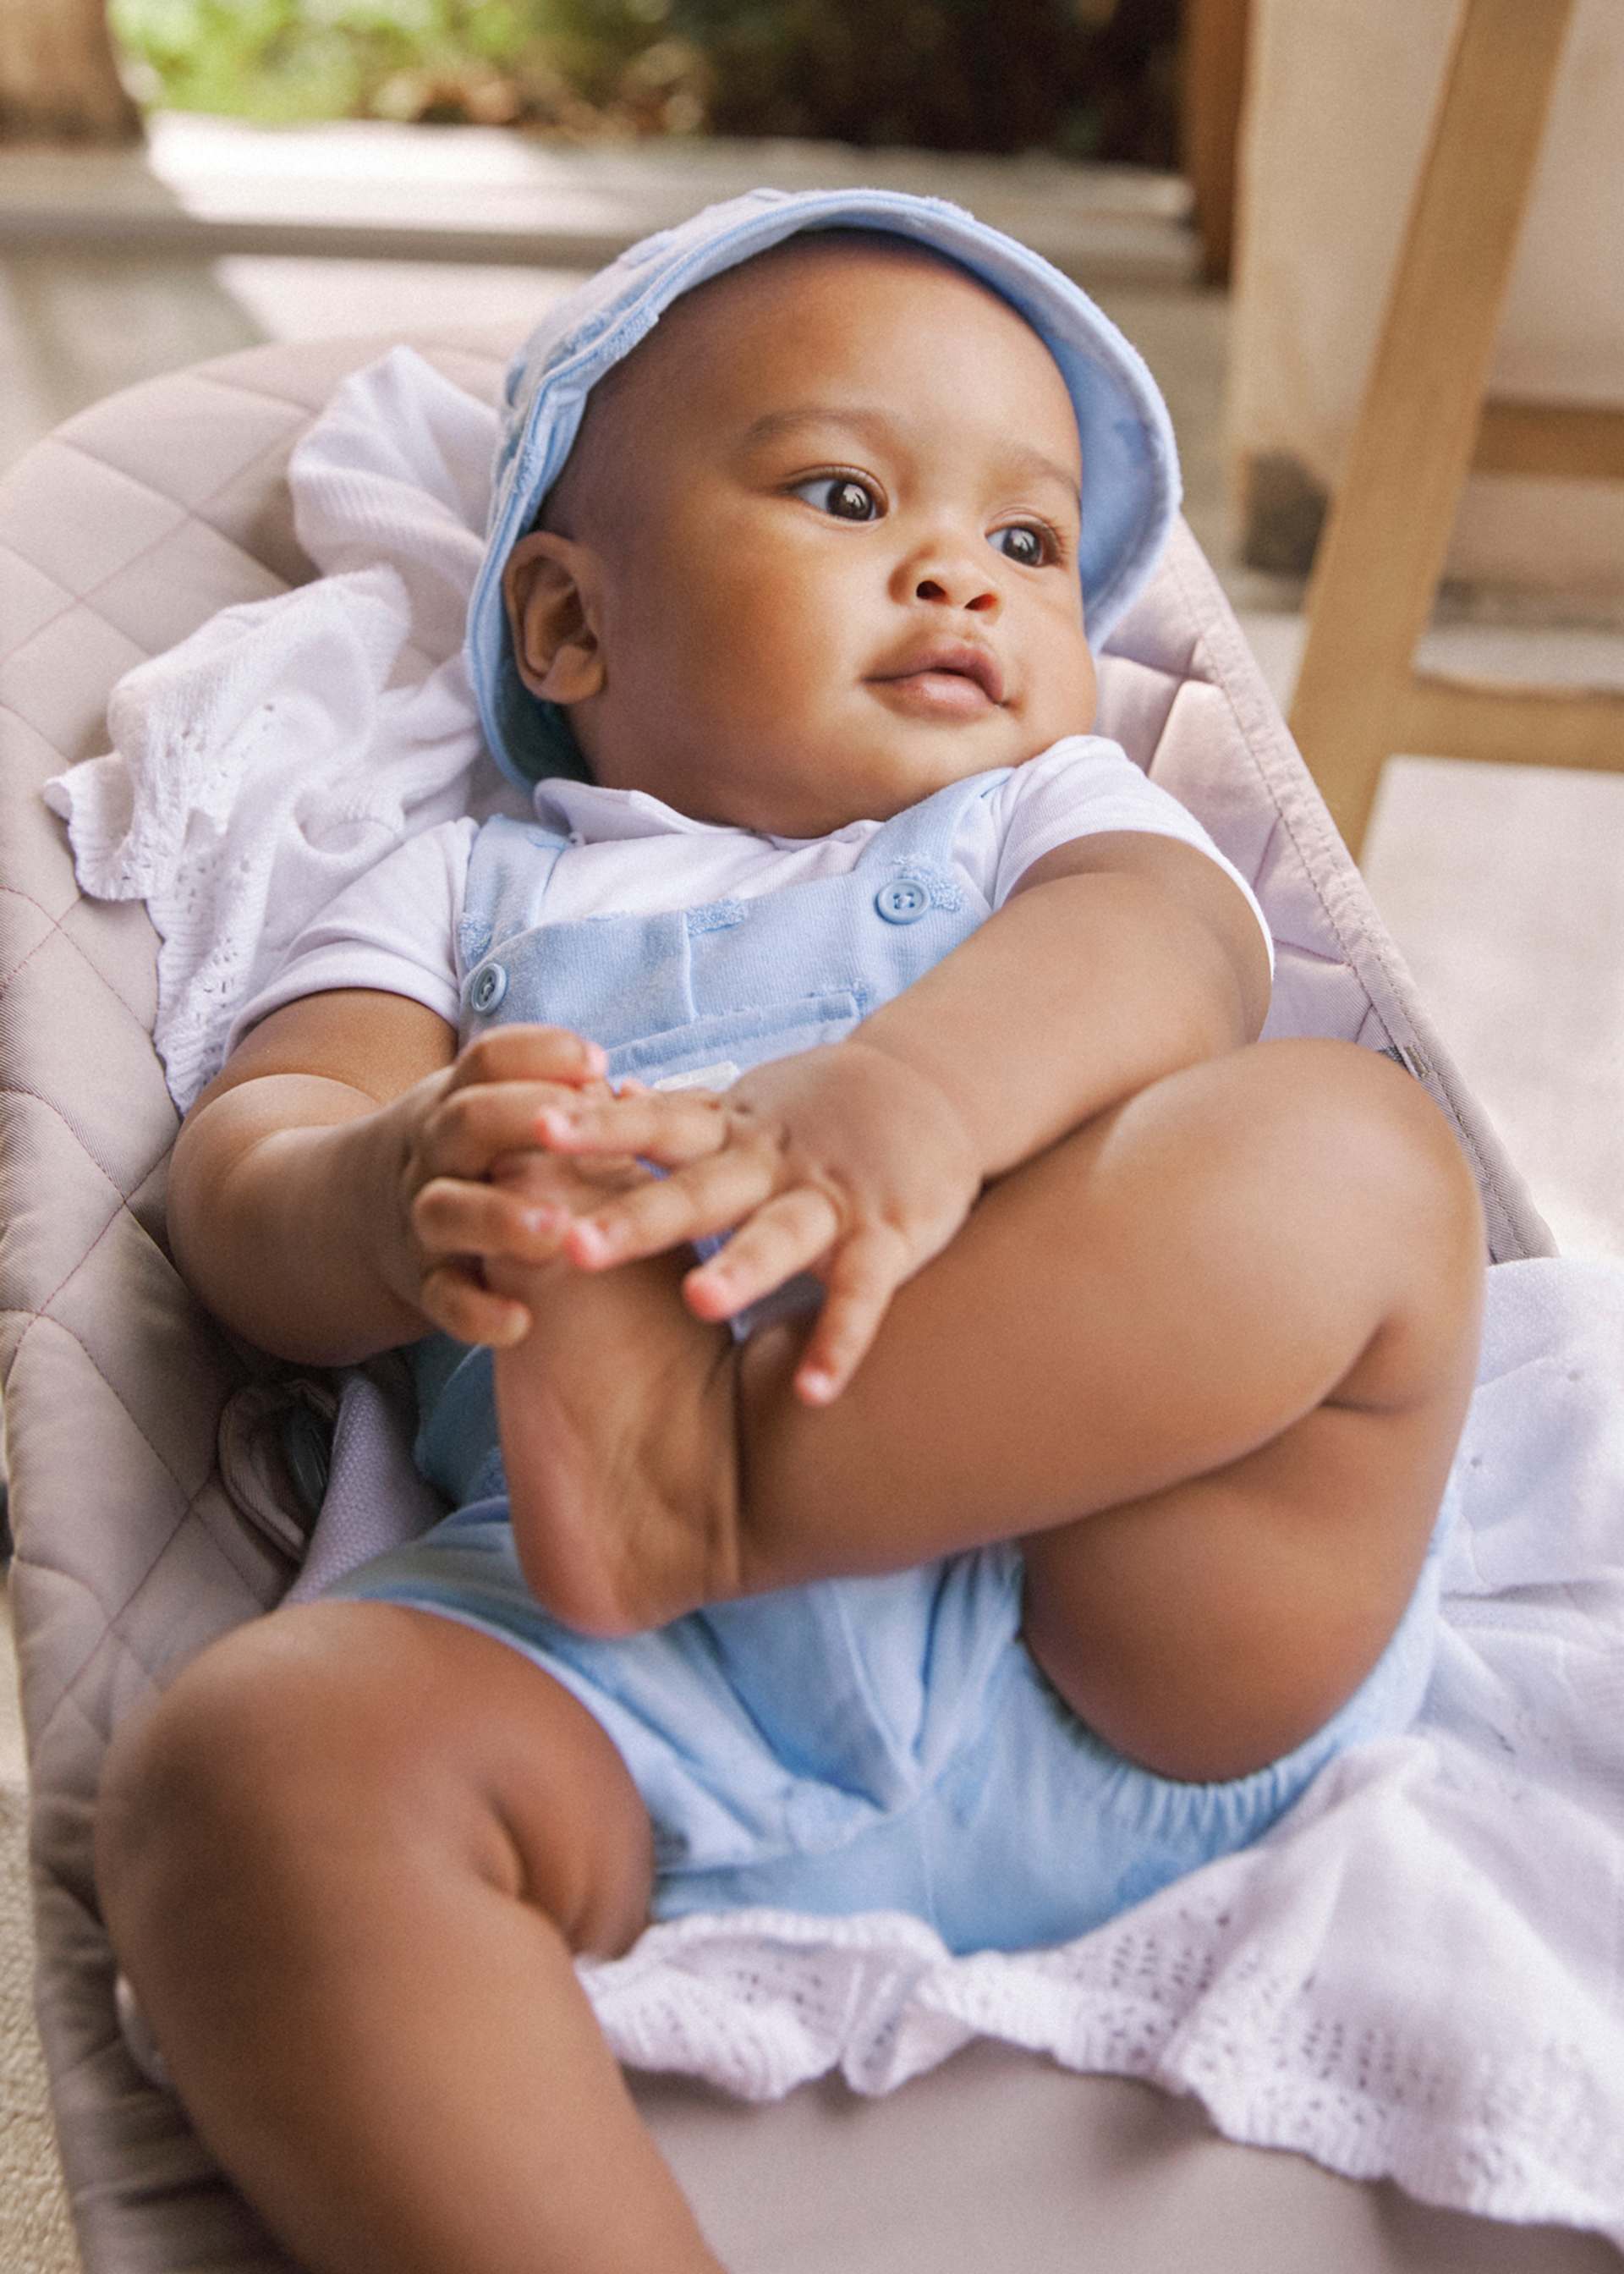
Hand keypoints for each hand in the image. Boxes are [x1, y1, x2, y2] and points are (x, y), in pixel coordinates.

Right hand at [375, 1022, 636, 1345]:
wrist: (358, 1220)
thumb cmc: (472, 1159)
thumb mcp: (492, 1114)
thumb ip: (557, 1104)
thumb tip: (635, 1095)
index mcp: (459, 1102)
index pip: (489, 1060)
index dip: (540, 1054)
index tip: (596, 1063)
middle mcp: (435, 1154)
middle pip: (465, 1122)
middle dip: (520, 1119)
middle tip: (579, 1131)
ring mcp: (424, 1220)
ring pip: (447, 1210)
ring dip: (502, 1218)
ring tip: (561, 1231)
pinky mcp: (425, 1285)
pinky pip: (443, 1299)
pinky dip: (477, 1313)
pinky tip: (521, 1322)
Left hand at [525, 1040, 983, 1401]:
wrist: (939, 1086)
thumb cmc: (823, 1110)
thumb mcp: (747, 1106)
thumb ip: (680, 1114)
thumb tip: (603, 1097)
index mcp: (731, 1131)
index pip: (651, 1124)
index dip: (594, 1127)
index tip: (530, 1131)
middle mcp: (774, 1161)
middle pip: (698, 1189)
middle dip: (638, 1216)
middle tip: (574, 1245)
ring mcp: (833, 1197)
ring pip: (782, 1233)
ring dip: (743, 1267)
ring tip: (698, 1301)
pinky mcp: (891, 1234)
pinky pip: (864, 1292)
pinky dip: (842, 1339)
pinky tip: (815, 1392)